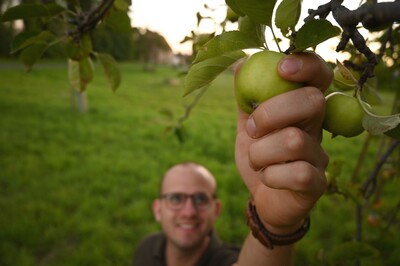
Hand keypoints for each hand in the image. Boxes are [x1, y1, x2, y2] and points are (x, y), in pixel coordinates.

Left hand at [235, 52, 331, 232]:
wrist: (263, 197)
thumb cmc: (259, 157)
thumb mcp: (248, 127)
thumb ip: (245, 99)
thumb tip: (240, 62)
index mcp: (301, 110)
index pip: (318, 77)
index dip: (307, 65)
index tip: (281, 67)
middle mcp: (316, 129)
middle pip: (312, 102)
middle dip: (271, 112)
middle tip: (252, 128)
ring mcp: (320, 157)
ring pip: (294, 140)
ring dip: (261, 151)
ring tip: (255, 160)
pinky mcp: (317, 184)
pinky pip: (298, 174)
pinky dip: (271, 175)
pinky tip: (266, 178)